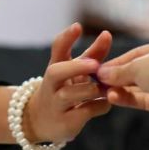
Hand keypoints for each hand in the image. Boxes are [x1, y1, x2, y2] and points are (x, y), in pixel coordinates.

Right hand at [25, 23, 112, 142]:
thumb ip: (93, 54)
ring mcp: (55, 104)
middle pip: (56, 72)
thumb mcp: (76, 71)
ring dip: (91, 89)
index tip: (77, 26)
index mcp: (55, 67)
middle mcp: (51, 85)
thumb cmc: (64, 88)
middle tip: (96, 64)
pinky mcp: (64, 123)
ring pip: (70, 94)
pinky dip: (99, 106)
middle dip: (76, 67)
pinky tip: (106, 102)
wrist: (41, 120)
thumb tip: (107, 34)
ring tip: (107, 88)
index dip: (66, 37)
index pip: (56, 49)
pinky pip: (84, 112)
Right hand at [97, 40, 148, 112]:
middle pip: (136, 71)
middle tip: (98, 82)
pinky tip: (112, 98)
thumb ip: (118, 71)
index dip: (116, 61)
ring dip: (119, 89)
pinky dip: (127, 98)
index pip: (136, 54)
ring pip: (138, 86)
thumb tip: (101, 73)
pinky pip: (142, 98)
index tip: (100, 69)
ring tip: (103, 91)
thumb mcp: (137, 66)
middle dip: (116, 77)